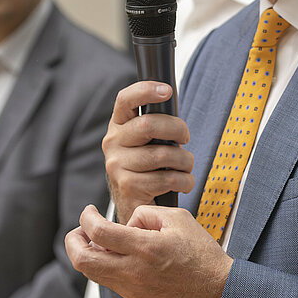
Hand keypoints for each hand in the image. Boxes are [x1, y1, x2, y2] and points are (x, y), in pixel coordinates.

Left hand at [66, 203, 231, 297]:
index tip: (89, 211)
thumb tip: (128, 223)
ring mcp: (133, 289)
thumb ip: (146, 214)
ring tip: (96, 241)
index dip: (86, 218)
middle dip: (73, 241)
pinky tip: (114, 255)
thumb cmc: (202, 253)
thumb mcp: (179, 219)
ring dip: (86, 254)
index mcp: (145, 248)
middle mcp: (133, 271)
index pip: (99, 232)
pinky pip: (108, 282)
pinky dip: (102, 266)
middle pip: (83, 260)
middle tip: (80, 230)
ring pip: (91, 274)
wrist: (217, 291)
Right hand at [103, 81, 194, 221]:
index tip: (167, 91)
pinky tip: (183, 183)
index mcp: (118, 125)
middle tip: (185, 138)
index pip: (125, 100)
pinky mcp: (128, 187)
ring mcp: (117, 165)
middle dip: (177, 129)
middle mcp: (112, 142)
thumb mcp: (146, 141)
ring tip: (185, 167)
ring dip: (185, 161)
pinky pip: (167, 178)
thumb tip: (170, 97)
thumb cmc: (147, 168)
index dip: (145, 90)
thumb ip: (155, 122)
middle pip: (149, 125)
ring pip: (163, 154)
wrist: (134, 206)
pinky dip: (185, 181)